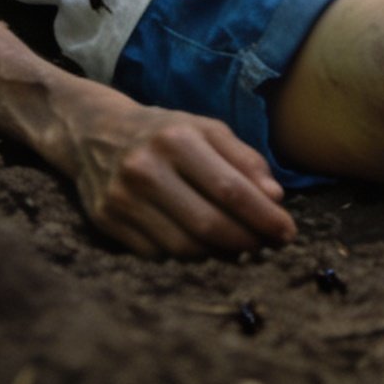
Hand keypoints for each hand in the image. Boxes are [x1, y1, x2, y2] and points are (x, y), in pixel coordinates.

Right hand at [64, 94, 296, 258]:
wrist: (95, 132)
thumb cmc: (164, 131)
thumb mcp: (206, 129)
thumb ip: (243, 159)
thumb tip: (275, 197)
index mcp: (177, 138)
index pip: (230, 190)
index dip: (264, 216)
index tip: (288, 232)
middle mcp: (147, 168)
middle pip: (208, 224)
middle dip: (247, 241)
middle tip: (268, 245)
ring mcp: (123, 198)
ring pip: (184, 247)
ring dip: (219, 253)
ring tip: (238, 244)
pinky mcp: (107, 222)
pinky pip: (159, 255)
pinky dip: (187, 255)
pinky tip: (201, 244)